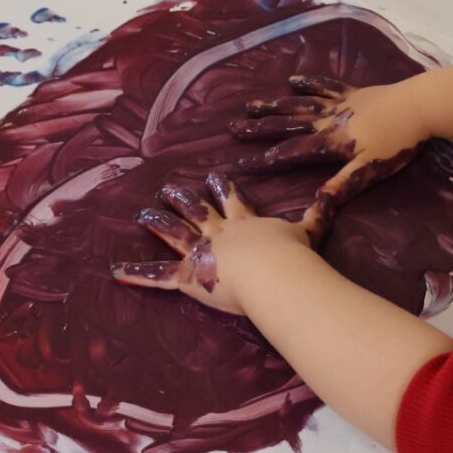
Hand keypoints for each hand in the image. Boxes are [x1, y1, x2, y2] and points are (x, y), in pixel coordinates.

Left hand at [110, 172, 313, 314]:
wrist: (275, 273)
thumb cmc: (293, 255)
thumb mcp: (310, 231)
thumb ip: (319, 214)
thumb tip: (335, 195)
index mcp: (244, 222)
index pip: (231, 200)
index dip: (222, 188)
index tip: (215, 175)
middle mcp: (218, 232)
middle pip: (197, 211)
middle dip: (183, 199)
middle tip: (168, 188)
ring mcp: (200, 252)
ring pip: (174, 233)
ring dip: (157, 223)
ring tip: (142, 213)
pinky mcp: (188, 276)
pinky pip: (158, 275)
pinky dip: (137, 273)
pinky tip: (116, 269)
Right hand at [230, 75, 429, 228]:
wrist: (419, 105)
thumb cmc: (397, 142)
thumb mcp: (370, 169)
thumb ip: (343, 184)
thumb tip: (316, 201)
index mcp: (330, 142)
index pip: (290, 153)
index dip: (264, 159)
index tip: (239, 164)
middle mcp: (328, 120)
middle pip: (288, 125)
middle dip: (260, 128)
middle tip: (233, 127)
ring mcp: (339, 104)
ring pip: (300, 104)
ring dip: (275, 105)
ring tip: (251, 105)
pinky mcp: (353, 92)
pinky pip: (325, 86)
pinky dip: (309, 83)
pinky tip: (293, 80)